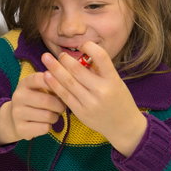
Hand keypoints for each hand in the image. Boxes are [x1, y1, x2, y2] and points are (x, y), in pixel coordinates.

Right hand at [0, 72, 64, 143]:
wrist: (14, 118)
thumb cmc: (35, 100)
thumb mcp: (39, 88)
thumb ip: (52, 84)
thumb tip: (67, 85)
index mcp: (24, 83)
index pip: (39, 79)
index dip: (54, 84)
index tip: (63, 89)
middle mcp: (18, 97)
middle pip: (47, 100)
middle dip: (60, 105)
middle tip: (62, 107)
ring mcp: (17, 113)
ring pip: (48, 116)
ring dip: (55, 117)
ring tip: (53, 115)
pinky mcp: (20, 128)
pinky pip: (44, 128)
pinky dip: (49, 127)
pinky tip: (45, 124)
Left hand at [41, 42, 146, 156]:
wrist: (124, 126)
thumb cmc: (120, 100)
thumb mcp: (116, 82)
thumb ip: (100, 71)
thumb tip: (82, 55)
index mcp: (113, 80)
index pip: (101, 57)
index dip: (90, 47)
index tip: (83, 44)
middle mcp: (102, 91)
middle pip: (78, 70)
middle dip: (65, 59)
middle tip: (58, 53)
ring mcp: (90, 103)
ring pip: (68, 82)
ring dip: (55, 69)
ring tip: (46, 59)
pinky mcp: (81, 112)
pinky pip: (64, 96)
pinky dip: (54, 85)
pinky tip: (47, 76)